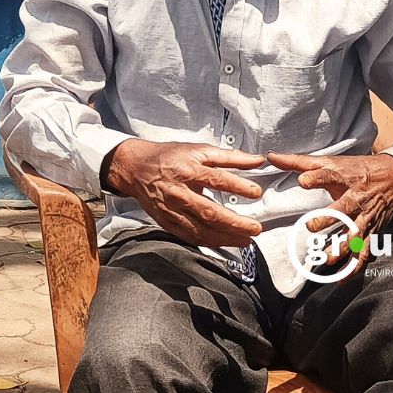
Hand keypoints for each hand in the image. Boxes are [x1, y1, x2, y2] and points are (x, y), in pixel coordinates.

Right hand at [104, 139, 265, 247]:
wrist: (135, 168)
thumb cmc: (168, 157)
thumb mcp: (198, 150)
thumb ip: (230, 157)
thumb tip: (257, 160)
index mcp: (187, 170)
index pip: (216, 179)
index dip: (238, 186)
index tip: (256, 192)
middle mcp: (179, 192)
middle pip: (209, 211)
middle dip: (234, 223)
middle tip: (255, 228)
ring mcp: (171, 210)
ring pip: (200, 229)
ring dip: (225, 237)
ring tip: (245, 240)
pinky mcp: (167, 222)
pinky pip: (190, 236)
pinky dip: (209, 242)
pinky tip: (224, 243)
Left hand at [266, 152, 392, 270]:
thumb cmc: (356, 169)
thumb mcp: (330, 161)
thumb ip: (298, 161)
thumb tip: (270, 156)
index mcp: (344, 178)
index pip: (329, 175)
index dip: (317, 177)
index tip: (303, 181)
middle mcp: (356, 198)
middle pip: (344, 209)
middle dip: (329, 218)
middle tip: (312, 226)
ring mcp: (366, 217)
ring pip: (355, 234)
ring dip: (341, 247)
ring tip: (326, 258)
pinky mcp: (372, 231)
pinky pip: (365, 251)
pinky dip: (355, 266)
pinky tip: (342, 278)